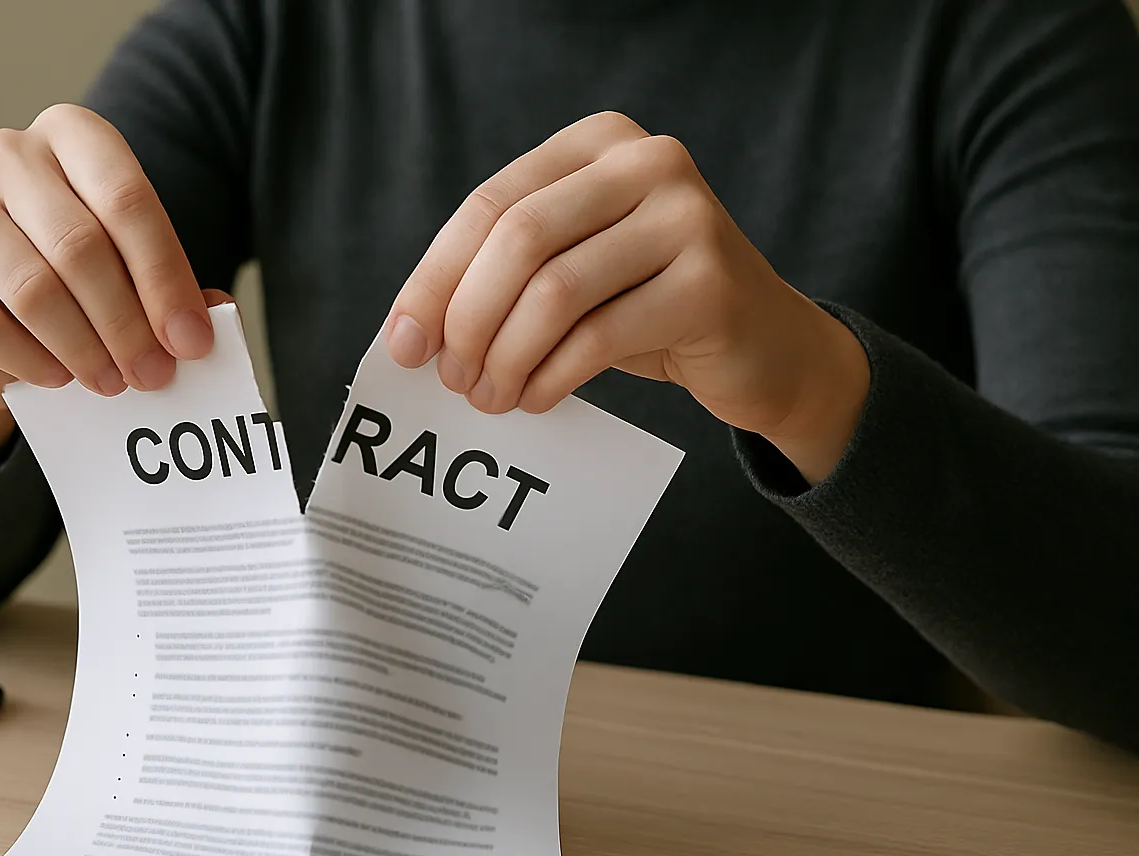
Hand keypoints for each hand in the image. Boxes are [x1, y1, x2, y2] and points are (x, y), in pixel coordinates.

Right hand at [0, 103, 217, 468]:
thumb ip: (173, 290)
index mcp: (73, 136)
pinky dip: (27, 361)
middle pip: (79, 245)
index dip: (165, 278)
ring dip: (82, 348)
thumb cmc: (80, 281)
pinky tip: (57, 379)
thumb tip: (209, 324)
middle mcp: (7, 153)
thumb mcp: (134, 275)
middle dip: (126, 323)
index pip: (127, 199)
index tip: (191, 343)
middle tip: (153, 375)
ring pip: (31, 287)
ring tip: (111, 384)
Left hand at [384, 112, 869, 483]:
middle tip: (452, 378)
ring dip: (505, 357)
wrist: (765, 346)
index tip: (405, 342)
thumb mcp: (575, 269)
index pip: (490, 205)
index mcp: (599, 142)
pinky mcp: (710, 282)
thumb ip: (505, 275)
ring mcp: (687, 216)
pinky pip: (598, 336)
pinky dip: (551, 377)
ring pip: (554, 291)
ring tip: (490, 397)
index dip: (435, 278)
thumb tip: (413, 330)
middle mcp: (647, 162)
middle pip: (517, 240)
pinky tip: (536, 398)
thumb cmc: (649, 308)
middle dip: (468, 319)